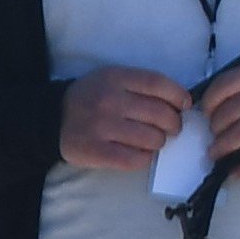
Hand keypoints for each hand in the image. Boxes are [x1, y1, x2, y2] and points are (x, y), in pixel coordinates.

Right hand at [59, 67, 190, 171]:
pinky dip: (145, 159)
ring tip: (156, 141)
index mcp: (117, 78)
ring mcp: (102, 128)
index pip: (158, 84)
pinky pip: (132, 159)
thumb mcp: (113, 79)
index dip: (178, 95)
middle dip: (173, 124)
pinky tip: (144, 155)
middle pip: (158, 114)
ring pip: (149, 139)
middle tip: (173, 128)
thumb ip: (140, 85)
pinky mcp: (96, 152)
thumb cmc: (91, 97)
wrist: (54, 118)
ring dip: (159, 142)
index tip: (185, 105)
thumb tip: (176, 103)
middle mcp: (111, 101)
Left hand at [199, 52, 239, 169]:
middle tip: (214, 135)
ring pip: (237, 136)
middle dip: (214, 128)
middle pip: (227, 114)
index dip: (209, 101)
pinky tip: (235, 172)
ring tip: (215, 153)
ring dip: (221, 149)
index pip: (224, 85)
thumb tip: (224, 97)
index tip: (207, 111)